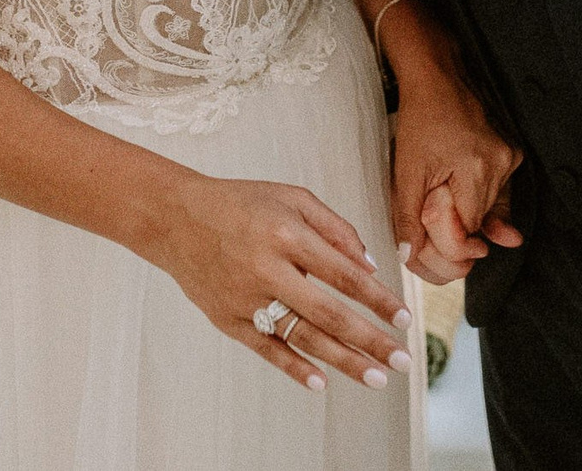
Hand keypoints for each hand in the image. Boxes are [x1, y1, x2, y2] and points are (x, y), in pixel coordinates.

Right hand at [137, 174, 412, 393]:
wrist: (175, 217)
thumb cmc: (242, 203)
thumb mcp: (292, 198)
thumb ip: (336, 228)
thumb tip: (369, 267)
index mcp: (287, 235)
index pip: (345, 274)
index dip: (379, 299)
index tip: (405, 319)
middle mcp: (267, 269)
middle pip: (329, 314)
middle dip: (370, 340)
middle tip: (403, 361)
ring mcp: (246, 298)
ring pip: (302, 336)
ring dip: (343, 361)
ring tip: (376, 378)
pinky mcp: (228, 318)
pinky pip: (265, 348)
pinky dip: (293, 367)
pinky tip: (321, 383)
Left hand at [389, 61, 522, 285]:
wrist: (436, 79)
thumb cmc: (419, 120)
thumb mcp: (406, 171)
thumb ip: (408, 216)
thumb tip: (408, 256)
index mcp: (476, 168)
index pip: (470, 228)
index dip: (451, 239)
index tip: (435, 244)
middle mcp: (500, 163)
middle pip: (481, 219)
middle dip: (459, 226)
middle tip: (438, 221)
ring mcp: (509, 156)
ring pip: (492, 206)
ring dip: (472, 212)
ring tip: (452, 200)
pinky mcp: (511, 152)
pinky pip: (500, 190)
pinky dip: (486, 200)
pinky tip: (474, 198)